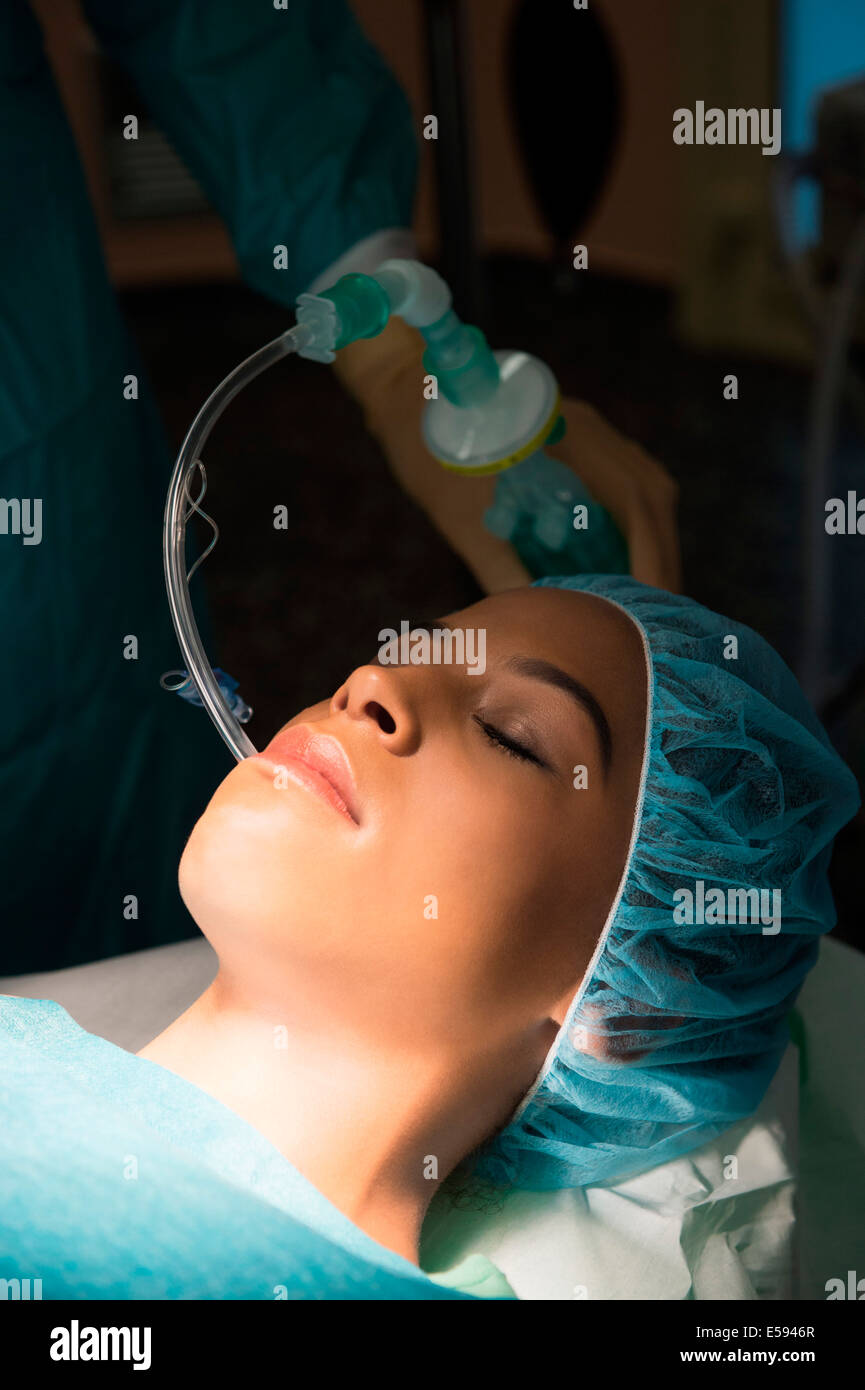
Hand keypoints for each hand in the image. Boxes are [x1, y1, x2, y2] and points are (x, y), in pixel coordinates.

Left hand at [334, 320, 681, 594]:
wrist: (402, 394)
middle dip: (660, 555)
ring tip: (647, 592)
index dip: (652, 555)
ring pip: (644, 489)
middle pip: (651, 495)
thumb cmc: (425, 451)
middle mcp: (588, 426)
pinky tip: (623, 561)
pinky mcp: (577, 440)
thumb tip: (534, 623)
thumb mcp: (460, 518)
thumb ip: (498, 569)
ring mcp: (586, 430)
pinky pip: (623, 484)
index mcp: (567, 434)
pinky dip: (631, 525)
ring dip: (651, 541)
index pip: (634, 498)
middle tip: (657, 609)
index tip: (655, 600)